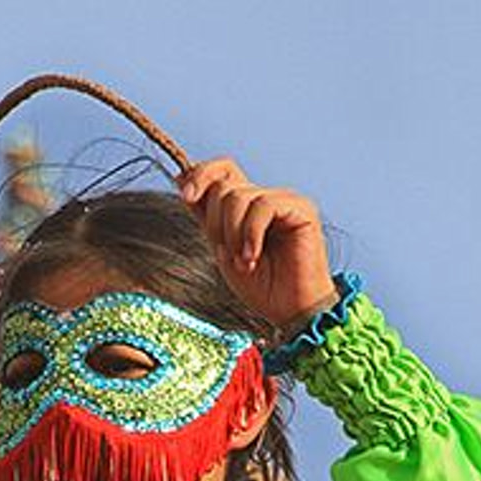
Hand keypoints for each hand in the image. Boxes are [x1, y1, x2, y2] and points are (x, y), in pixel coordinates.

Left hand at [178, 158, 335, 329]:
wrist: (289, 310)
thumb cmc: (260, 286)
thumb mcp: (220, 248)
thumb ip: (204, 215)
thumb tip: (179, 178)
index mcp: (243, 206)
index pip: (221, 170)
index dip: (200, 175)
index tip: (185, 195)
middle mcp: (262, 198)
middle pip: (223, 185)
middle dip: (215, 223)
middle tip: (226, 252)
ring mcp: (283, 201)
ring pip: (238, 196)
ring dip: (232, 234)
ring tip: (243, 262)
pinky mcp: (301, 208)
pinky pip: (263, 205)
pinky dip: (251, 234)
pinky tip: (252, 257)